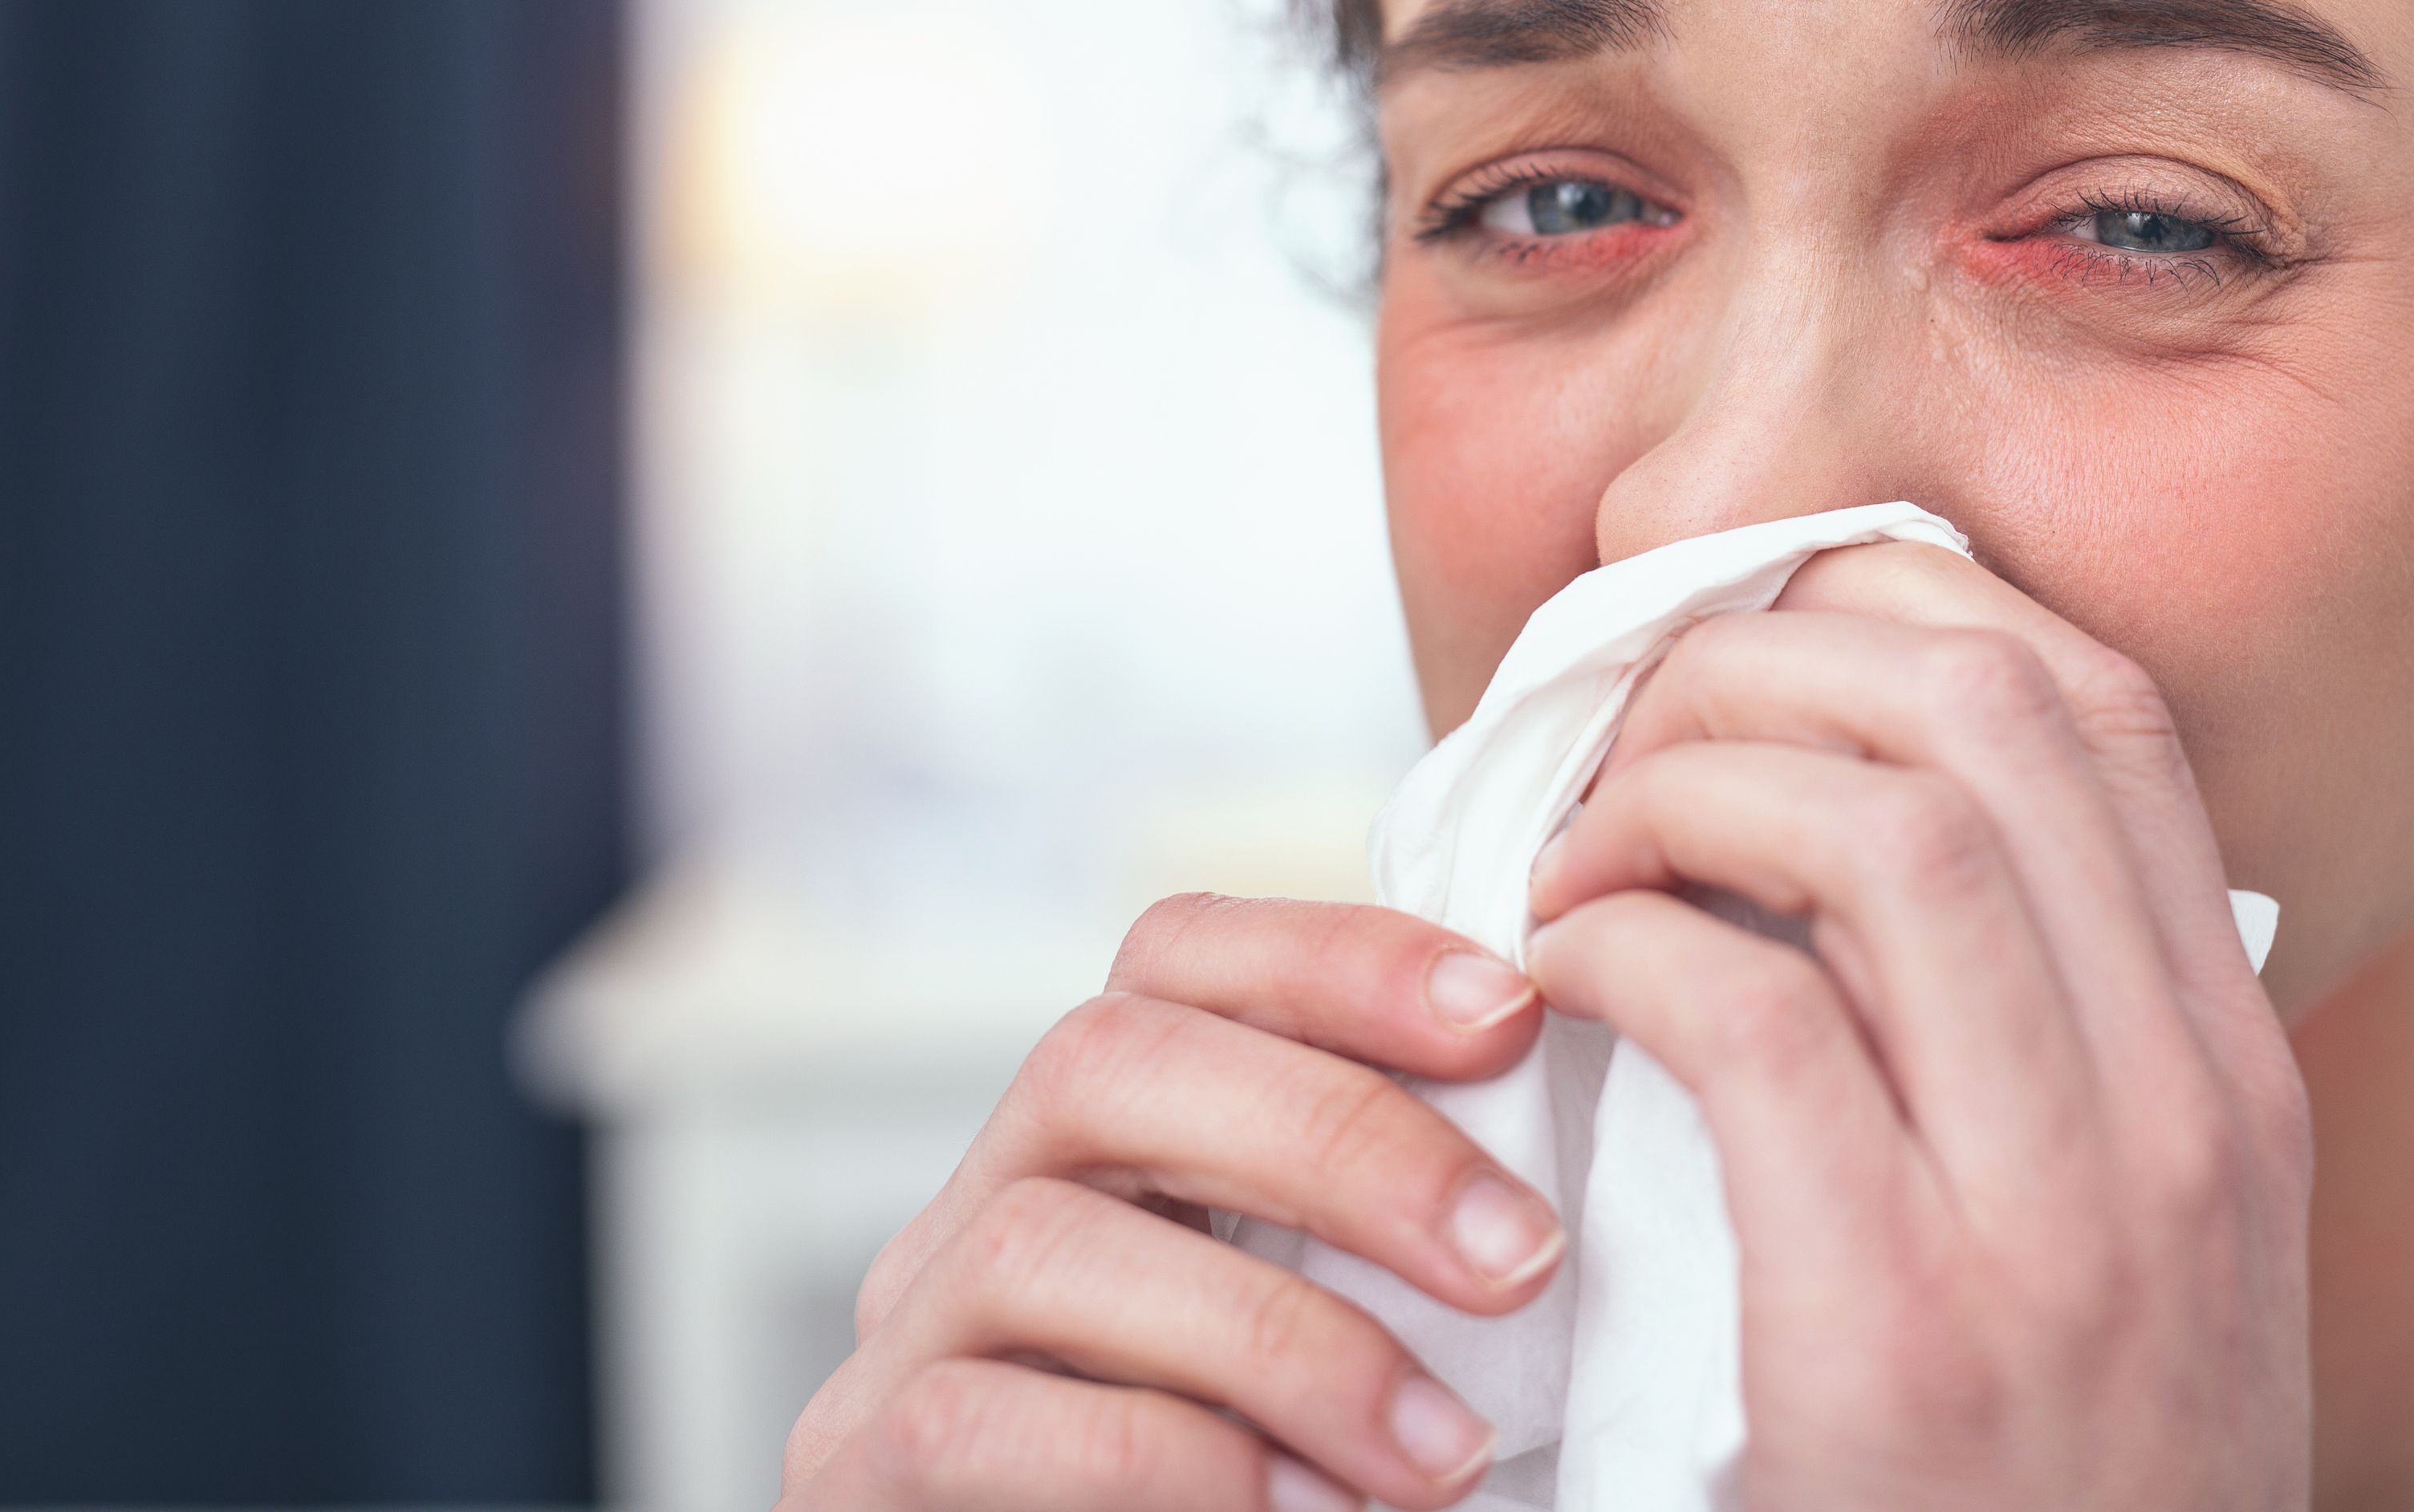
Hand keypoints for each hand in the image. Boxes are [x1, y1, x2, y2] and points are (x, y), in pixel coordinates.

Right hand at [780, 895, 1561, 1511]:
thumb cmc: (1263, 1488)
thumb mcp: (1324, 1325)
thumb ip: (1377, 1236)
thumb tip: (1555, 1160)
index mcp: (1093, 1143)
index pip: (1176, 957)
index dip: (1340, 955)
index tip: (1511, 1012)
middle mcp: (975, 1206)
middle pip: (1105, 1058)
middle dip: (1335, 1136)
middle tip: (1517, 1258)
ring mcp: (901, 1337)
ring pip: (1044, 1238)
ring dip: (1282, 1338)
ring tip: (1447, 1456)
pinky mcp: (858, 1469)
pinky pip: (982, 1418)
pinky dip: (1172, 1456)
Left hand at [1526, 539, 2311, 1510]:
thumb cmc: (2042, 1483)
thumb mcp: (2125, 1251)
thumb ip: (2041, 1047)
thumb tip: (1843, 820)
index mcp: (2233, 1080)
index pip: (2104, 714)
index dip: (1911, 605)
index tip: (1759, 635)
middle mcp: (2186, 1121)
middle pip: (1991, 716)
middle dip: (1776, 657)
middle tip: (1634, 728)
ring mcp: (2062, 1229)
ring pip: (1879, 829)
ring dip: (1683, 785)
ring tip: (1580, 856)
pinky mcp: (1897, 1336)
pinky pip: (1745, 1015)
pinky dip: (1619, 943)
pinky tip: (1556, 977)